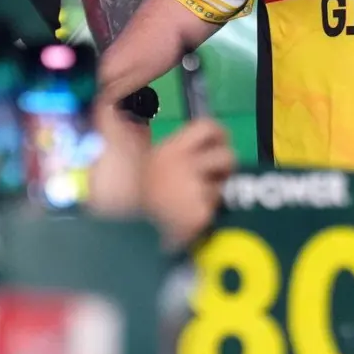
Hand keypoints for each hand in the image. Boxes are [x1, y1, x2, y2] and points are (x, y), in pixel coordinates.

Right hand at [143, 118, 235, 249]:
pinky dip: (204, 216)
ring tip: (190, 203)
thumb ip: (184, 150)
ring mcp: (195, 191)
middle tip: (217, 176)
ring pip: (222, 187)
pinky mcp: (200, 215)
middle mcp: (186, 165)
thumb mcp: (158, 160)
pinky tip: (187, 219)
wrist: (126, 226)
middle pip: (227, 156)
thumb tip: (215, 143)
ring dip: (212, 194)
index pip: (208, 128)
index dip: (219, 134)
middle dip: (226, 167)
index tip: (220, 143)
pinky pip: (214, 210)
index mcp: (174, 149)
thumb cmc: (144, 191)